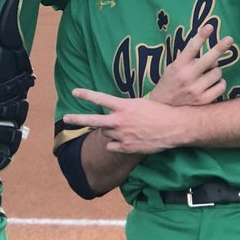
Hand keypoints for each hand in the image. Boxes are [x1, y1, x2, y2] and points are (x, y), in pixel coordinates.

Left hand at [63, 89, 185, 155]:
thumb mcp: (140, 104)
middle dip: (77, 118)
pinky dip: (115, 144)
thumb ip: (124, 108)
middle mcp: (119, 120)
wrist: (174, 127)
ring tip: (125, 128)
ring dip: (110, 130)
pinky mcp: (126, 147)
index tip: (74, 92)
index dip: (86, 94)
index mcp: (123, 106)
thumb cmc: (159, 112)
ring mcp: (121, 135)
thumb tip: (114, 110)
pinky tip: (126, 140)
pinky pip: (112, 146)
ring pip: (106, 132)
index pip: (100, 98)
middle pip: (93, 120)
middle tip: (65, 118)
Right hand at [149, 24, 232, 105]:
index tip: (209, 26)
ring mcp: (196, 90)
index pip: (191, 48)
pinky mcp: (204, 100)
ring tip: (206, 76)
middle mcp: (187, 77)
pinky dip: (219, 83)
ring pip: (217, 72)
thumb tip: (215, 57)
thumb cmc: (171, 83)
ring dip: (215, 71)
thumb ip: (190, 60)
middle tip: (229, 39)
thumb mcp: (173, 67)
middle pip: (208, 59)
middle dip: (220, 48)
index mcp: (178, 66)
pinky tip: (210, 86)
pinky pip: (221, 86)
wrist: (164, 108)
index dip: (201, 36)